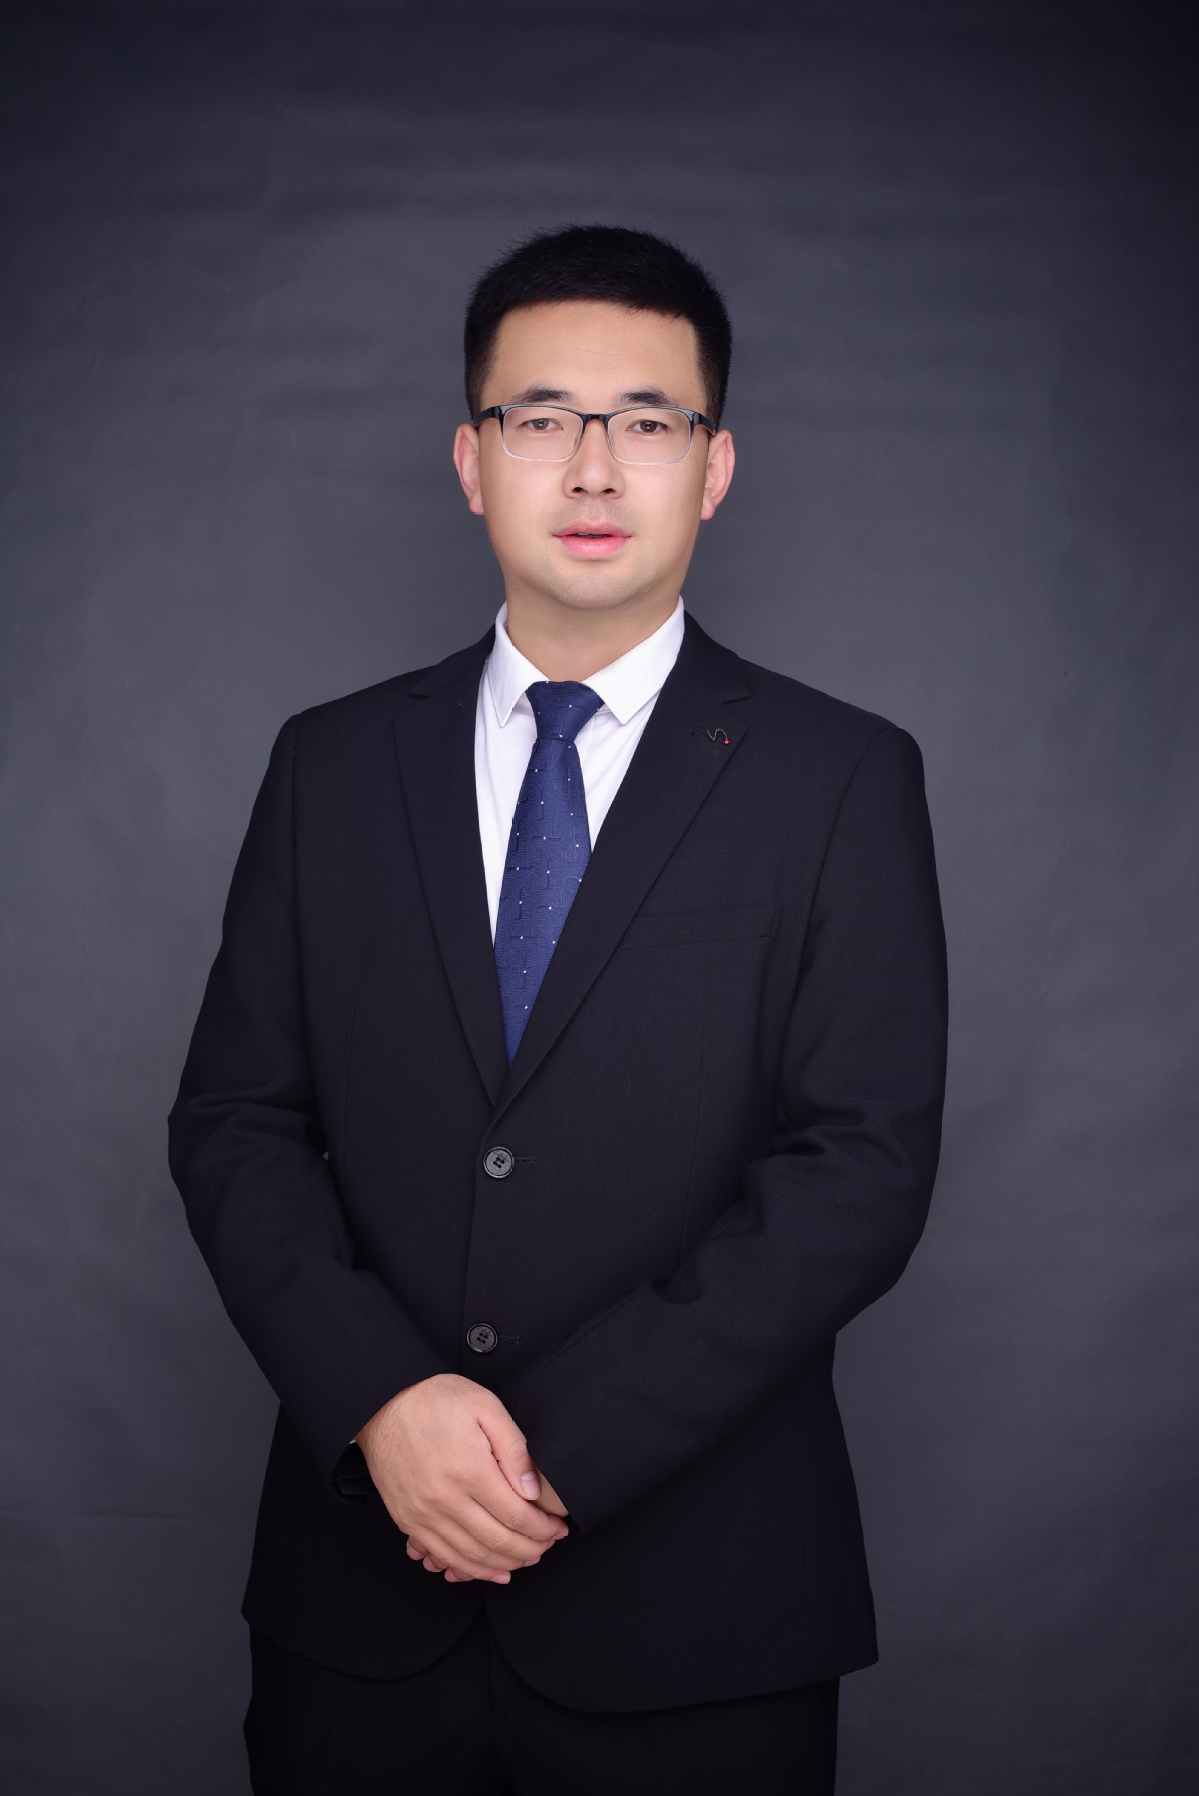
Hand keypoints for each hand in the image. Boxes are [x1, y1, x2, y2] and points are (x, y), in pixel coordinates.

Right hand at [356, 1375, 567, 1583]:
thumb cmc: (434, 1400)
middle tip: (546, 1546)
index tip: (557, 1529)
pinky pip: (442, 1556)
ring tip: (525, 1559)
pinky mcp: (408, 1520)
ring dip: (503, 1564)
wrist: (382, 1404)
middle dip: (529, 1549)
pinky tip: (488, 1569)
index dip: (542, 1528)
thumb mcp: (484, 1406)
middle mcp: (445, 1498)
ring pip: (471, 1555)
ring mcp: (423, 1513)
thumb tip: (532, 1489)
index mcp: (469, 1469)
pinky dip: (468, 1569)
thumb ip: (513, 1447)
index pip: (516, 1515)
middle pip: (497, 1541)